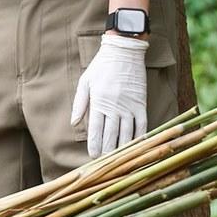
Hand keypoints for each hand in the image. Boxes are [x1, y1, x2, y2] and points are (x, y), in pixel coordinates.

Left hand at [71, 34, 148, 156]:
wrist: (124, 52)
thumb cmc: (101, 67)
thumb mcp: (85, 82)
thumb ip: (80, 104)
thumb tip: (73, 123)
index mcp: (98, 102)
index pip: (95, 130)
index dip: (94, 145)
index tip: (93, 157)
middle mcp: (114, 107)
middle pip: (111, 135)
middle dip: (107, 151)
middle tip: (105, 164)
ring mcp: (129, 106)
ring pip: (126, 134)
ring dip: (123, 149)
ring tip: (120, 161)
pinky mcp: (142, 104)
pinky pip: (142, 125)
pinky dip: (140, 138)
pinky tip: (137, 148)